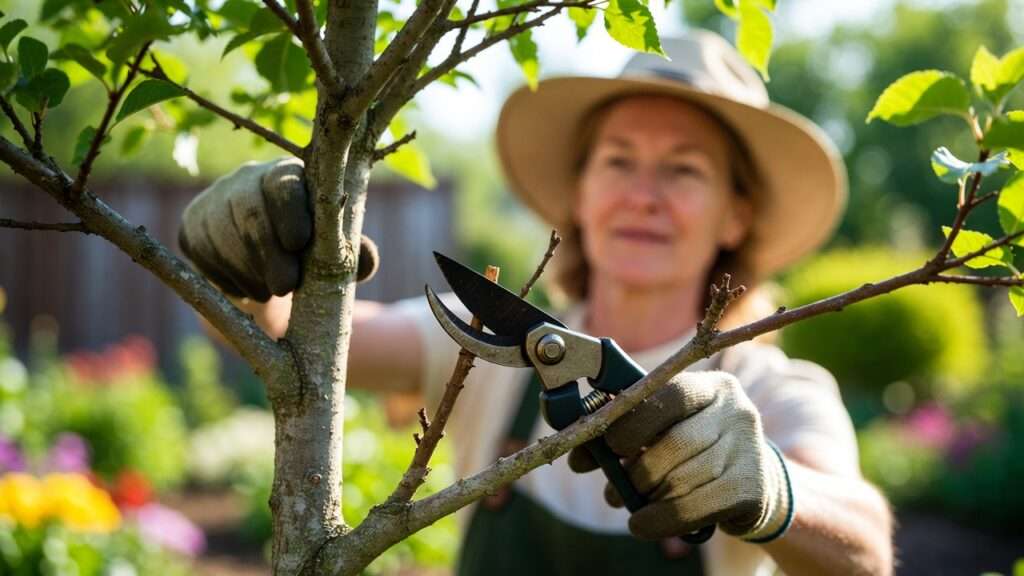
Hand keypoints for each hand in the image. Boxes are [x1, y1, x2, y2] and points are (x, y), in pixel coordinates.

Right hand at [178, 158, 377, 300]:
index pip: (284, 182)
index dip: (290, 210)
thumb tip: (366, 260)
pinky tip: (248, 289)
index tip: (300, 242)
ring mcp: (213, 201)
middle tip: (285, 286)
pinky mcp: (191, 227)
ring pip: (222, 234)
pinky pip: (203, 253)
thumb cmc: (312, 257)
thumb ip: (354, 255)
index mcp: (289, 176)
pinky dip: (226, 278)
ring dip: (248, 271)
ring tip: (271, 293)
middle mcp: (246, 179)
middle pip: (249, 209)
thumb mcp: (337, 255)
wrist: (269, 274)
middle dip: (267, 251)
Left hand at [569, 371, 793, 541]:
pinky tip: (642, 524)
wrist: (750, 484)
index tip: (610, 447)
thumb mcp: (665, 432)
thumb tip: (578, 456)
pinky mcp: (751, 487)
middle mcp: (736, 410)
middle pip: (674, 443)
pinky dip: (660, 520)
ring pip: (681, 479)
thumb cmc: (693, 452)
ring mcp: (749, 448)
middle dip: (637, 471)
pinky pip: (694, 508)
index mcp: (711, 386)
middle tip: (615, 488)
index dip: (632, 423)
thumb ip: (624, 434)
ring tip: (630, 505)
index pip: (668, 395)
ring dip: (645, 498)